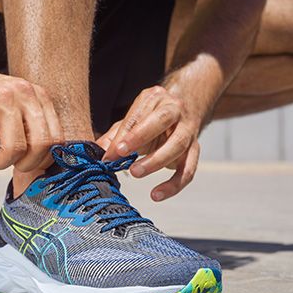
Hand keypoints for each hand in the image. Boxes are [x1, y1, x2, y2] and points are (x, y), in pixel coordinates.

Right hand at [0, 61, 63, 170]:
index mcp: (37, 95)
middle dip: (26, 165)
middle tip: (9, 165)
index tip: (28, 164)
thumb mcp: (13, 103)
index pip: (57, 137)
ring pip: (15, 149)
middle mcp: (24, 94)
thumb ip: (29, 124)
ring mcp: (2, 99)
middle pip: (42, 144)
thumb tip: (41, 161)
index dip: (45, 159)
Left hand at [97, 85, 201, 200]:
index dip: (126, 135)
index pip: (139, 116)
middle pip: (162, 120)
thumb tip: (96, 153)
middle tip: (123, 156)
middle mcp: (175, 110)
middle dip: (141, 138)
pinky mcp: (195, 150)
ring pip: (177, 145)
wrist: (184, 113)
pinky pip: (188, 170)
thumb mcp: (132, 122)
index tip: (112, 153)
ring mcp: (188, 130)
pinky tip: (157, 195)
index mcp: (155, 98)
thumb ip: (115, 137)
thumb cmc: (151, 120)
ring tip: (136, 173)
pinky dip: (173, 185)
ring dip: (156, 161)